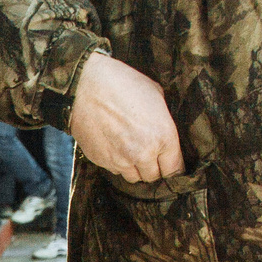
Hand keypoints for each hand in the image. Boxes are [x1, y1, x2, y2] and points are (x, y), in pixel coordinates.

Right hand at [70, 51, 183, 182]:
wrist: (86, 86)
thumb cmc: (123, 84)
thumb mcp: (156, 94)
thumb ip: (163, 120)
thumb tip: (164, 131)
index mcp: (163, 137)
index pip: (174, 169)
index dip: (174, 167)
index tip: (170, 164)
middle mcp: (143, 154)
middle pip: (153, 177)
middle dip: (153, 168)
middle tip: (149, 154)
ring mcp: (121, 160)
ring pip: (133, 177)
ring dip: (135, 168)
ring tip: (130, 150)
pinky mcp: (102, 161)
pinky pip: (115, 170)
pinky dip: (117, 162)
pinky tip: (114, 145)